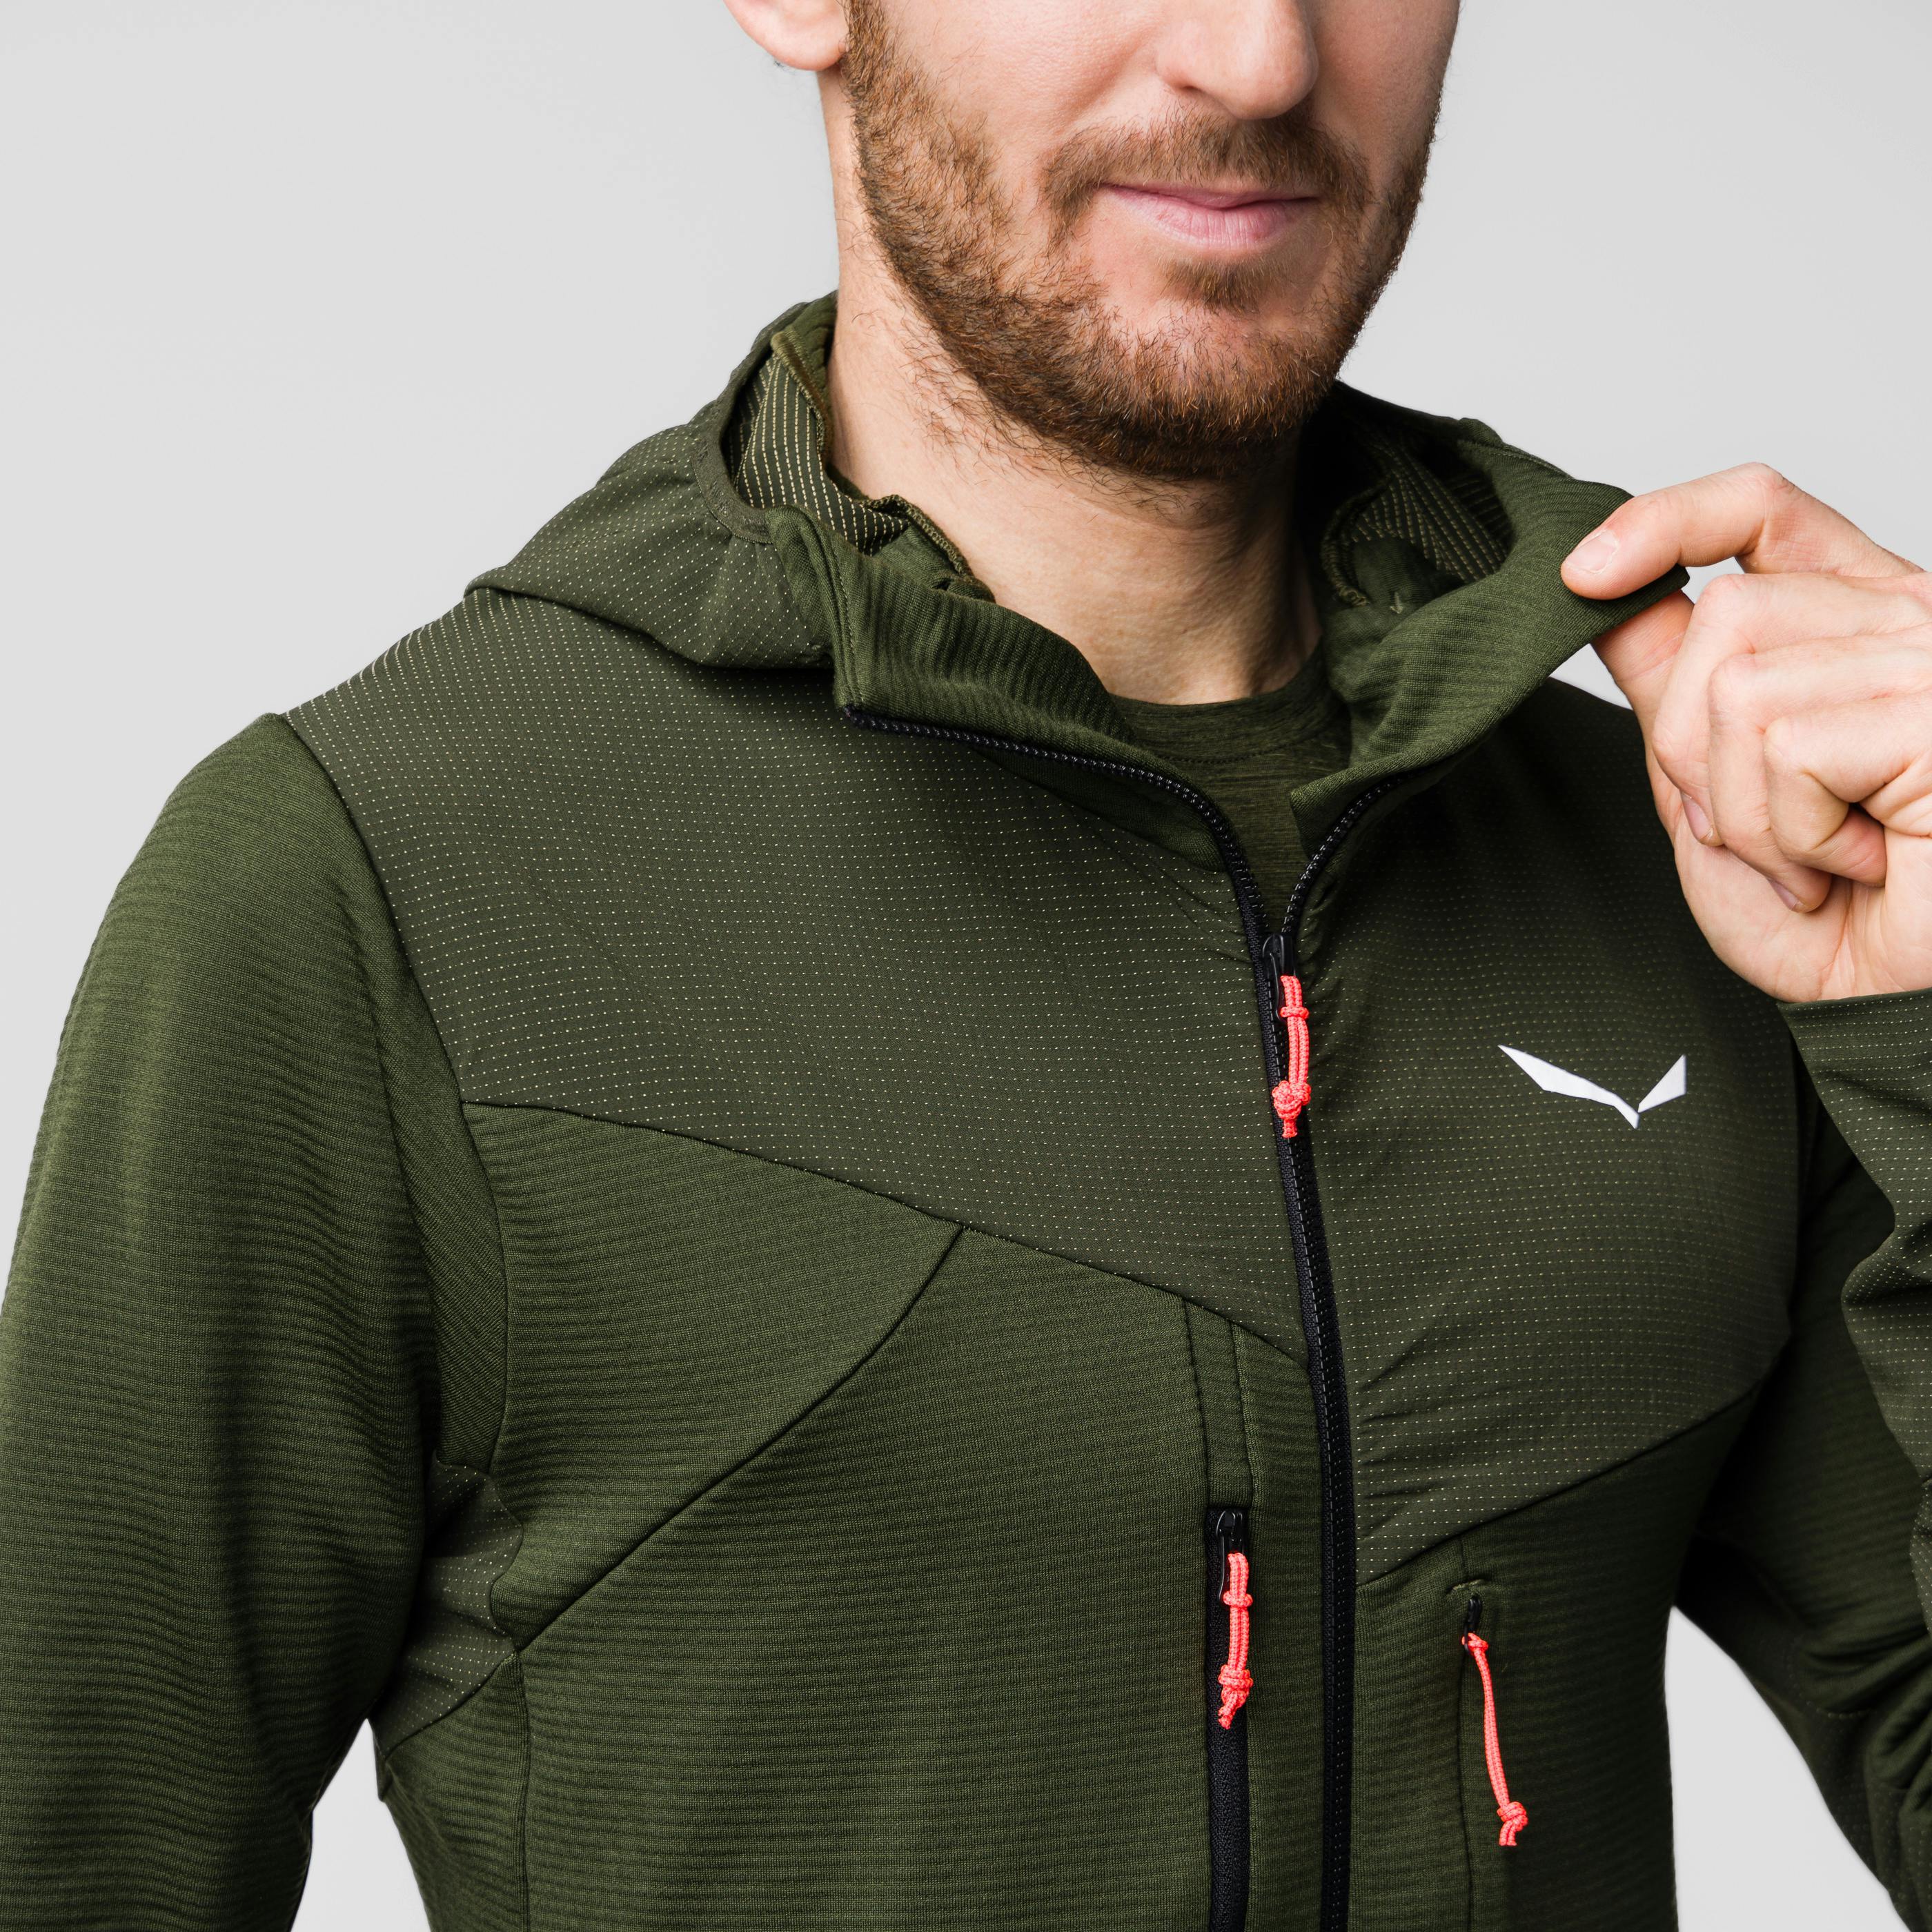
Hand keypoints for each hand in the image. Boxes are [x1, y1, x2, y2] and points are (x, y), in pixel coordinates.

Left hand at [1561, 463, 1931, 1002]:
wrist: (1915, 1016)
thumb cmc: (1844, 927)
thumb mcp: (1722, 804)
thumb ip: (1675, 700)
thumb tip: (1609, 597)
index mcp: (1860, 626)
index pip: (1763, 512)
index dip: (1667, 519)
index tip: (1583, 571)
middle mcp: (1910, 623)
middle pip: (1725, 618)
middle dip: (1692, 750)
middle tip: (1763, 837)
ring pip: (1742, 686)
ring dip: (1744, 808)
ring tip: (1818, 860)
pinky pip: (1789, 745)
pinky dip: (1793, 832)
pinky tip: (1859, 866)